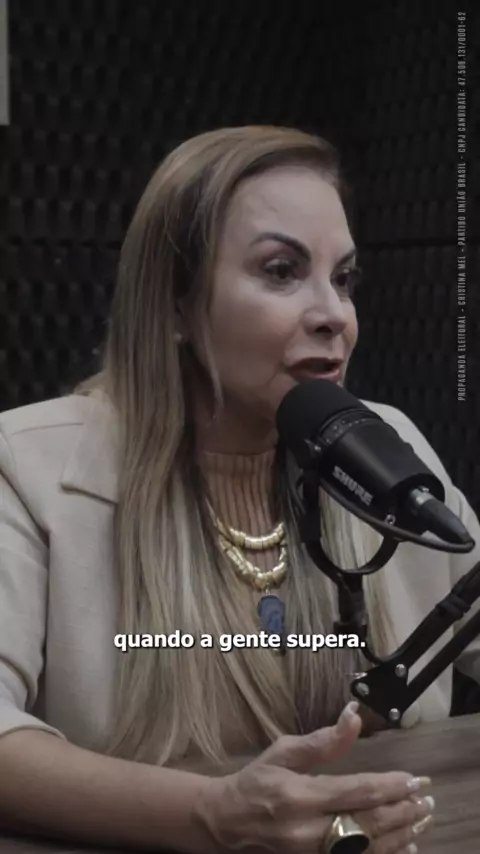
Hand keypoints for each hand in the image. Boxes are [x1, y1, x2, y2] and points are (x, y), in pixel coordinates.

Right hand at [195, 702, 433, 853]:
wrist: (225, 824)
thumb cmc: (255, 783)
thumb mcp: (282, 752)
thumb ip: (322, 740)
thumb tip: (353, 716)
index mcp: (298, 797)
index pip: (355, 793)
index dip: (389, 787)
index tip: (413, 779)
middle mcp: (306, 831)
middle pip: (367, 824)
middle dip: (401, 810)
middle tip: (425, 797)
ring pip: (367, 849)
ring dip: (400, 833)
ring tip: (420, 817)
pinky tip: (403, 845)